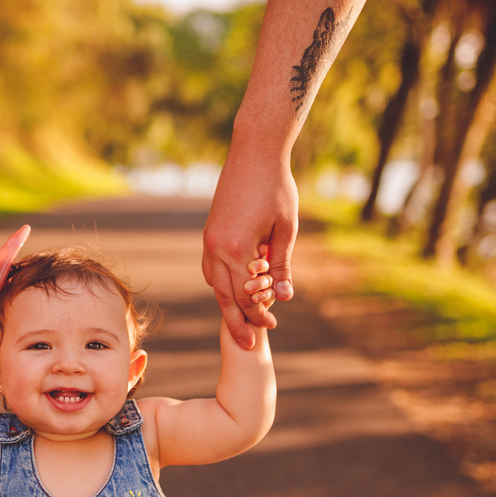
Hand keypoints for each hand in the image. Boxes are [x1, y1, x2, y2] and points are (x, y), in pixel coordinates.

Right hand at [202, 144, 297, 346]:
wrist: (253, 152)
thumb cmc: (276, 187)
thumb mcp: (286, 228)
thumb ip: (282, 265)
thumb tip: (284, 297)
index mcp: (236, 249)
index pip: (246, 294)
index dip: (259, 313)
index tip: (272, 326)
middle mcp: (216, 248)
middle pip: (225, 296)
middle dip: (237, 321)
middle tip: (249, 344)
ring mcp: (209, 240)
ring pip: (214, 283)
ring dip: (227, 303)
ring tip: (239, 322)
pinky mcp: (209, 233)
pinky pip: (210, 267)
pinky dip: (220, 283)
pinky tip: (231, 290)